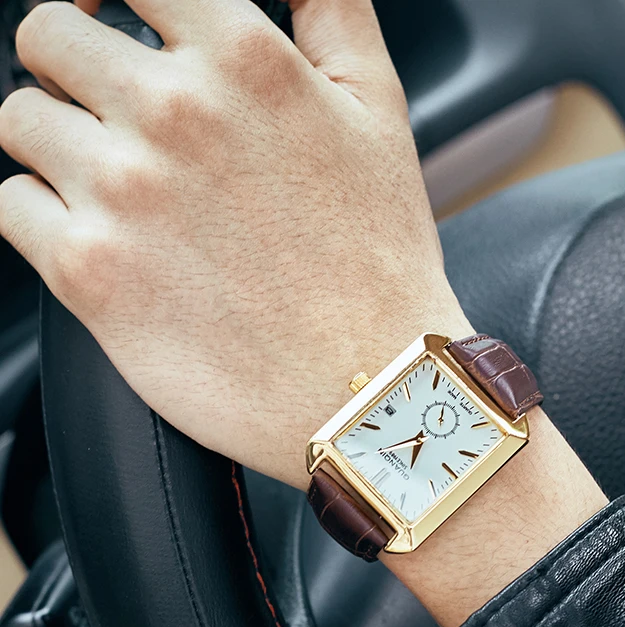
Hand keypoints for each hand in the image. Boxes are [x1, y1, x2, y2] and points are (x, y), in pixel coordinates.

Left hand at [0, 0, 471, 487]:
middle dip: (75, 67)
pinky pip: (8, 206)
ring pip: (18, 119)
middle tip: (111, 112)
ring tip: (114, 187)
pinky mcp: (87, 272)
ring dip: (55, 143)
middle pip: (47, 35)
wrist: (368, 382)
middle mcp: (172, 114)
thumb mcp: (379, 114)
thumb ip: (330, 11)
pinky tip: (103, 237)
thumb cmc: (379, 260)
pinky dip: (41, 214)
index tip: (116, 21)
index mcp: (244, 61)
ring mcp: (120, 192)